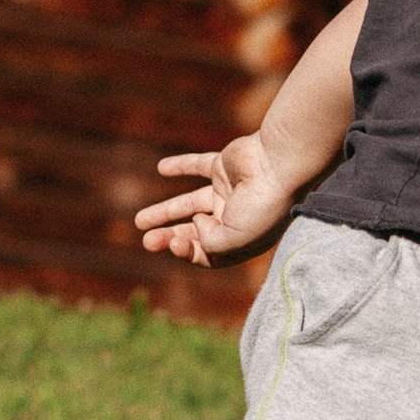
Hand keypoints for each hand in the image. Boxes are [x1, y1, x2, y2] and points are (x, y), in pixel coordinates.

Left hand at [136, 132, 300, 265]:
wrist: (279, 165)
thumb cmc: (262, 206)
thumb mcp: (233, 239)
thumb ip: (209, 243)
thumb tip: (196, 224)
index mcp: (242, 240)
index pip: (208, 253)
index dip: (187, 251)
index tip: (176, 242)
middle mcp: (235, 218)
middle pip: (195, 232)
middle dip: (170, 236)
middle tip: (147, 241)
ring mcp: (229, 192)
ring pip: (190, 203)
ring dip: (165, 212)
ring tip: (140, 221)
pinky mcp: (223, 166)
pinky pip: (198, 166)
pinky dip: (180, 166)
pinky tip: (161, 169)